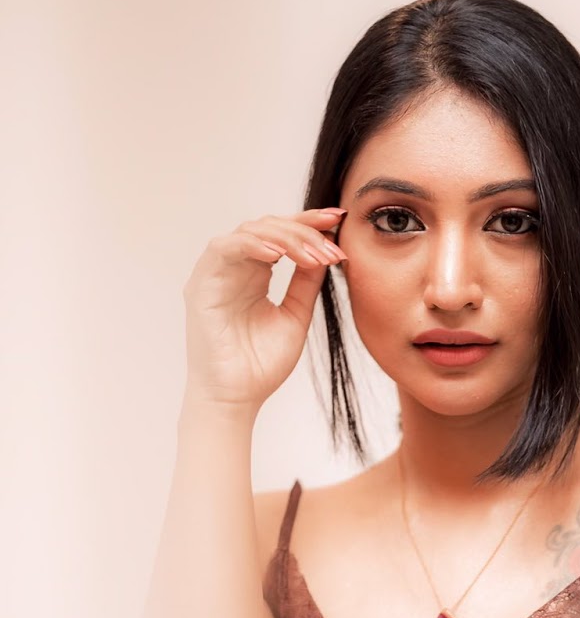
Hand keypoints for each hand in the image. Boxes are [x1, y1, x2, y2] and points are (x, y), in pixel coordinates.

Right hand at [182, 207, 347, 410]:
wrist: (238, 398)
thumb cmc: (262, 365)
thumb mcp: (296, 315)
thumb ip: (306, 282)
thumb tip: (327, 249)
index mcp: (255, 274)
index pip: (281, 236)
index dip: (309, 223)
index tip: (339, 219)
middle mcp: (235, 268)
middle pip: (268, 227)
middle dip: (304, 231)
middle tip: (332, 246)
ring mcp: (217, 273)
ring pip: (249, 231)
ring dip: (285, 237)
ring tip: (313, 254)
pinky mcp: (202, 283)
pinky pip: (224, 249)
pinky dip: (252, 244)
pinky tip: (278, 253)